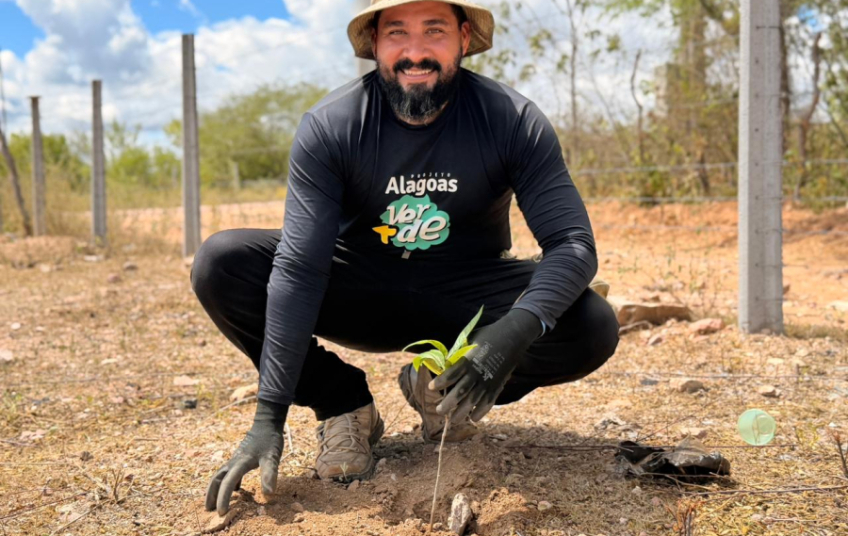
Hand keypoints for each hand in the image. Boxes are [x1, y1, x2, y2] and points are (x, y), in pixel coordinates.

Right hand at [205, 399, 287, 514]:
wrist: (267, 422)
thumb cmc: (270, 439)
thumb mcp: (273, 456)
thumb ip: (270, 474)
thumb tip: (268, 494)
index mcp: (240, 462)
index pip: (227, 483)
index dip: (223, 498)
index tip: (221, 512)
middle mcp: (234, 461)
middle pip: (217, 479)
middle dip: (211, 494)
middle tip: (207, 510)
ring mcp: (236, 459)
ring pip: (221, 475)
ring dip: (216, 489)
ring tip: (214, 503)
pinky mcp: (241, 457)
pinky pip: (230, 472)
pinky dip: (229, 482)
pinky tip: (236, 490)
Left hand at [431, 308, 541, 421]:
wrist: (513, 335)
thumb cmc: (488, 335)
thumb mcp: (470, 342)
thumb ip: (459, 355)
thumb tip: (445, 365)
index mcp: (469, 360)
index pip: (452, 374)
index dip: (441, 382)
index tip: (430, 387)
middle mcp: (478, 372)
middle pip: (460, 391)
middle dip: (449, 403)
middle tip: (439, 411)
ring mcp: (489, 380)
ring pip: (473, 400)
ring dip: (462, 412)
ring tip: (453, 420)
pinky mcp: (498, 385)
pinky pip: (488, 401)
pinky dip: (481, 411)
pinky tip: (473, 418)